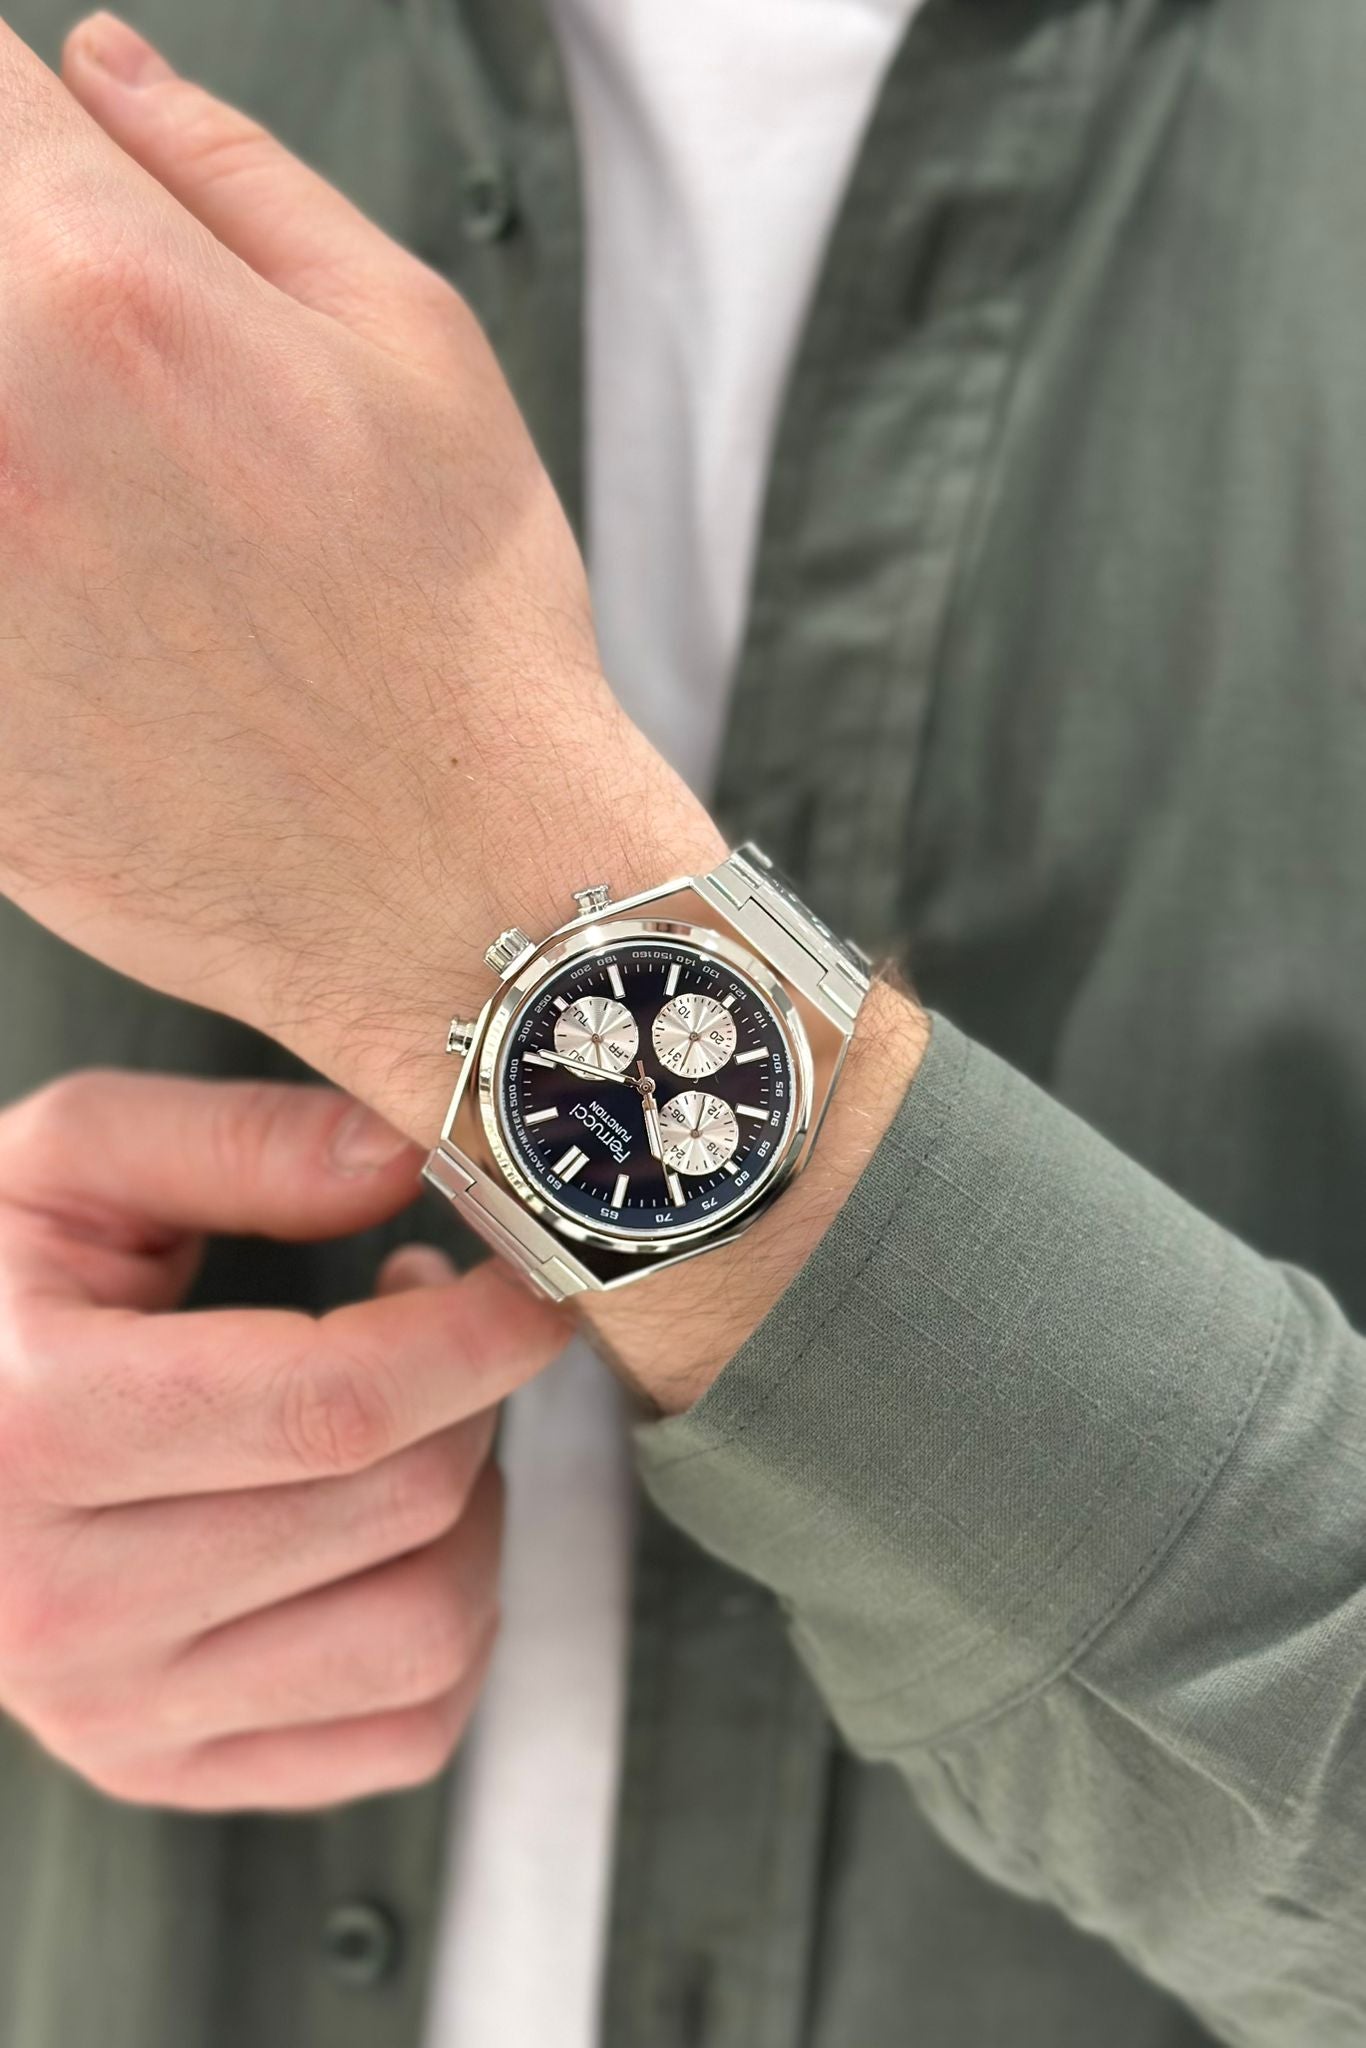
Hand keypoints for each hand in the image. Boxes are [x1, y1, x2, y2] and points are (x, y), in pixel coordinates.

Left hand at [0, 14, 926, 1415]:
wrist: (452, 889)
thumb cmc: (462, 637)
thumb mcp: (418, 349)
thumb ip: (232, 173)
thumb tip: (99, 67)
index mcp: (113, 292)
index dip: (9, 130)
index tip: (40, 182)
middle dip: (9, 284)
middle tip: (101, 377)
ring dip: (3, 422)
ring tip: (104, 503)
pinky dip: (6, 566)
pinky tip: (82, 599)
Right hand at [0, 1069, 565, 1810]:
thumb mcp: (66, 1165)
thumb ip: (237, 1142)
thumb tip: (407, 1156)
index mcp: (38, 1429)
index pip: (335, 1405)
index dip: (477, 1335)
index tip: (534, 1276)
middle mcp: (67, 1605)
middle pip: (402, 1504)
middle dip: (476, 1391)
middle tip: (443, 1321)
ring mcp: (118, 1712)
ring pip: (428, 1632)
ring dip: (474, 1507)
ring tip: (413, 1425)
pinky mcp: (164, 1768)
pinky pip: (405, 1731)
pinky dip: (452, 1625)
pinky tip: (392, 1533)